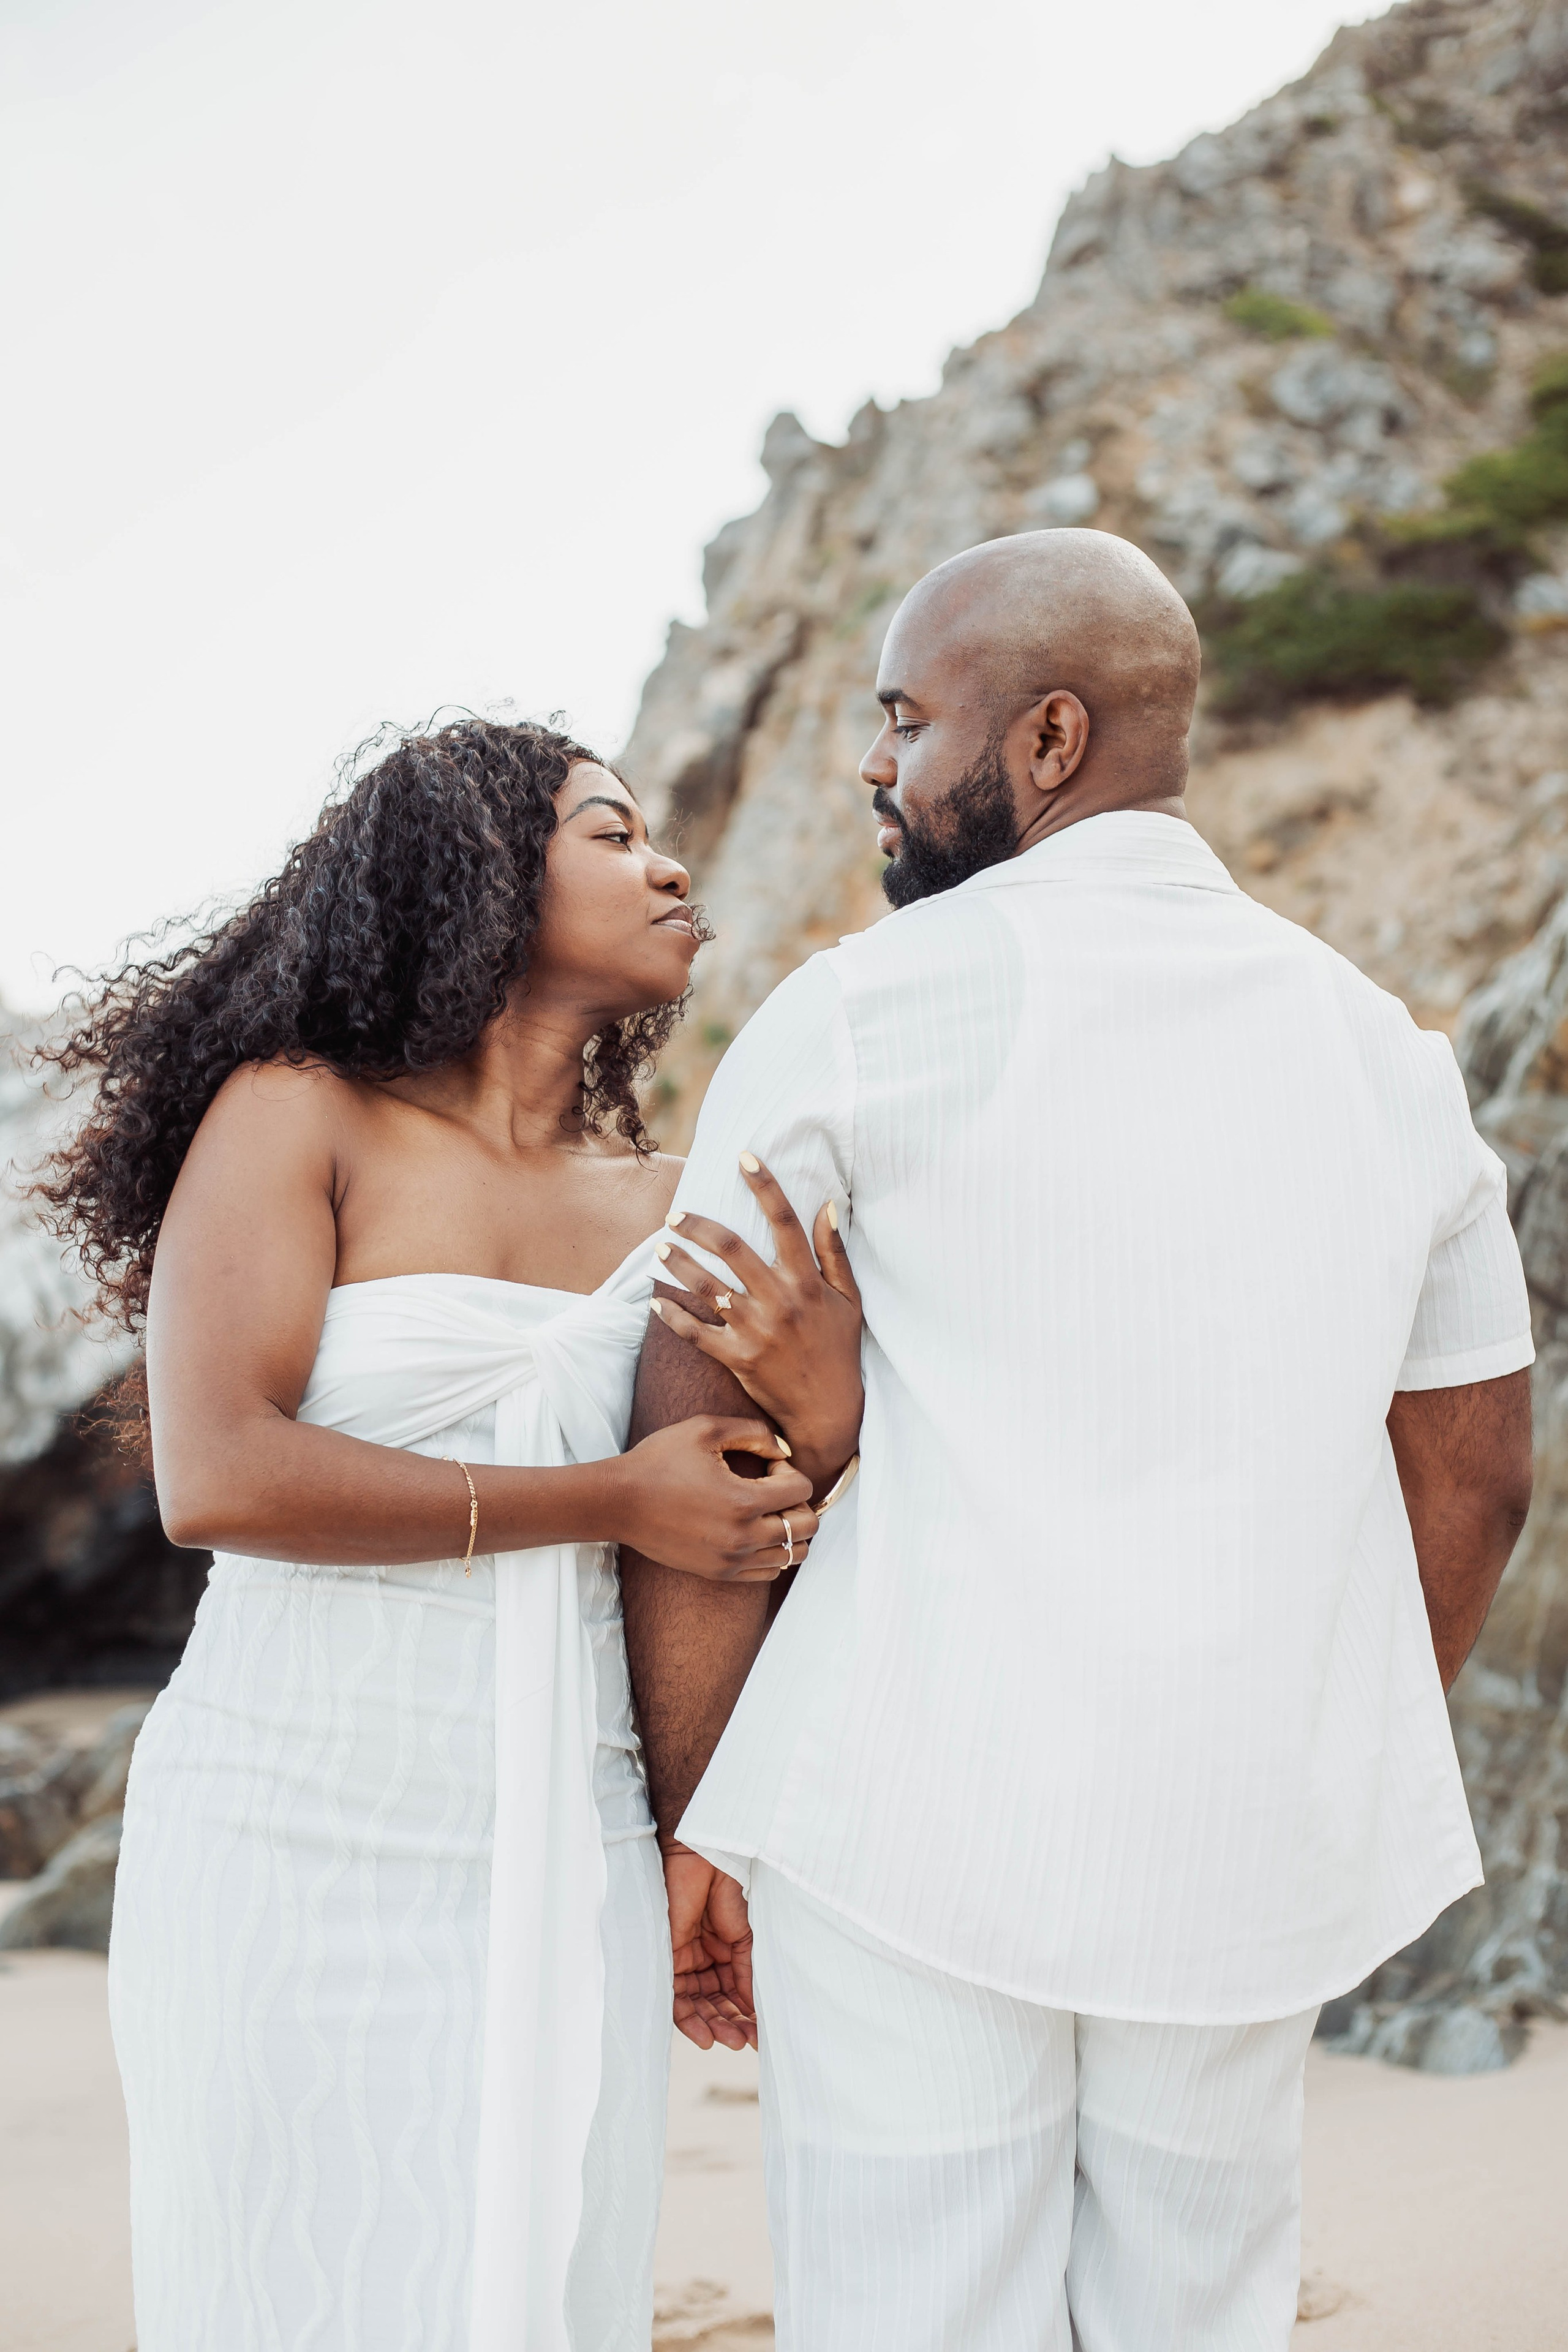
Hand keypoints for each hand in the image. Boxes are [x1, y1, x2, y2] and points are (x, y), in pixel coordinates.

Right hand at [607, 1415, 817, 1581]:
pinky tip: (753, 1529)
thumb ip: (753, 1432)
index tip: (767, 1466)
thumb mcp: (705, 1429)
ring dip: (791, 1529)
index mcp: (743, 1501)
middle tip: (772, 1488)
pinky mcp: (719, 1572)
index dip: (790, 1471)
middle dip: (799, 1502)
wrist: (619, 1502)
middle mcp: (742, 1537)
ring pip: (793, 1554)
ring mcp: (731, 1559)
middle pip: (807, 1527)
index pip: (802, 1490)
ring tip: (766, 1510)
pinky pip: (769, 1572)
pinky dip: (773, 1551)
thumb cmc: (659, 1461)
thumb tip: (783, 1450)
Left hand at [652, 1154, 863, 1498]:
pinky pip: (696, 1332)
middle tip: (676, 1215)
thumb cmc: (839, 1349)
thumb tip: (828, 1205)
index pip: (785, 1222)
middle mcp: (779, 1301)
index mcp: (807, 1282)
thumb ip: (834, 1252)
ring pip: (707, 1287)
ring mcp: (755, 1331)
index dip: (765, 1185)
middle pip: (732, 1248)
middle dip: (699, 1226)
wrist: (829, 1411)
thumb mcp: (849, 1299)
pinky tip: (655, 1301)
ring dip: (679, 1264)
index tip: (745, 1156)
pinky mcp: (737, 1358)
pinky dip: (672, 1316)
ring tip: (661, 1247)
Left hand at [665, 1845, 756, 2050]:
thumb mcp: (746, 1939)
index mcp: (724, 1957)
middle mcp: (702, 1963)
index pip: (732, 1996)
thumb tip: (756, 2013)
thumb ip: (747, 1975)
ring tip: (730, 2041)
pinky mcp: (666, 1960)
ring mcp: (684, 1962)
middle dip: (729, 2026)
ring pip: (696, 2007)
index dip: (746, 2017)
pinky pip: (674, 1999)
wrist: (705, 1862)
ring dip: (712, 2027)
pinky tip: (705, 2036)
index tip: (761, 2037)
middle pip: (713, 2005)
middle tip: (745, 2043)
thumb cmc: (729, 1892)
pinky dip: (689, 2020)